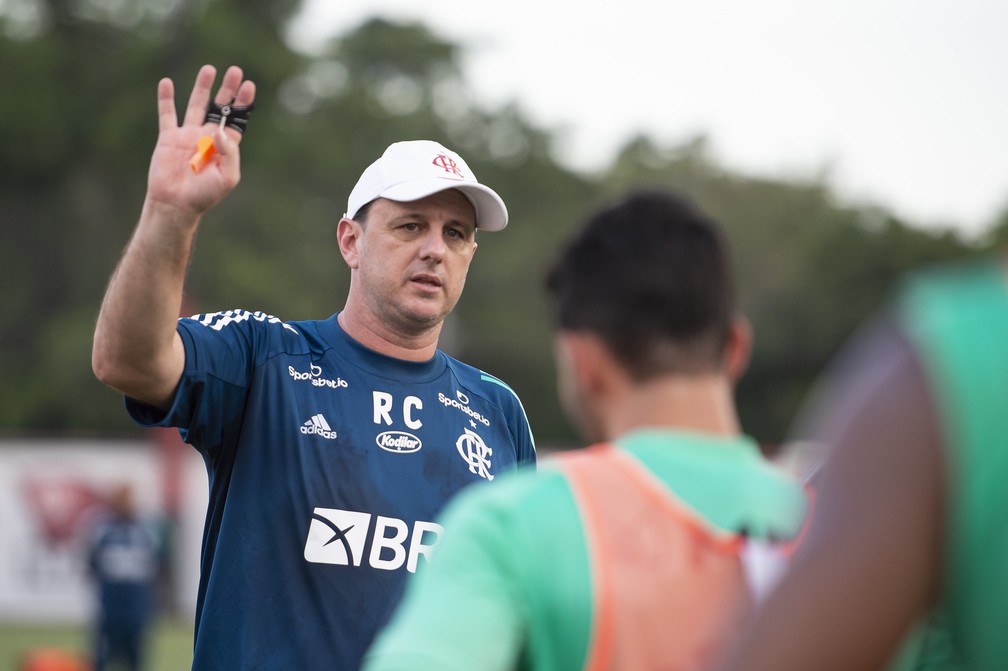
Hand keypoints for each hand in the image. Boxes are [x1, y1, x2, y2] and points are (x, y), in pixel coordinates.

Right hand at [146, 64, 256, 216]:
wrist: (176, 204)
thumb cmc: (204, 195)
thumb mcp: (226, 177)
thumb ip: (229, 153)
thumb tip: (220, 130)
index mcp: (225, 147)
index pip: (237, 120)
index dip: (243, 103)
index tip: (249, 86)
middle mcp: (208, 137)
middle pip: (220, 107)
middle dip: (228, 90)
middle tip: (235, 71)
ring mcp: (187, 136)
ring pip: (197, 105)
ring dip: (203, 87)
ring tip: (209, 69)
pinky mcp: (168, 138)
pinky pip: (167, 115)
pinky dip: (166, 99)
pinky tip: (167, 83)